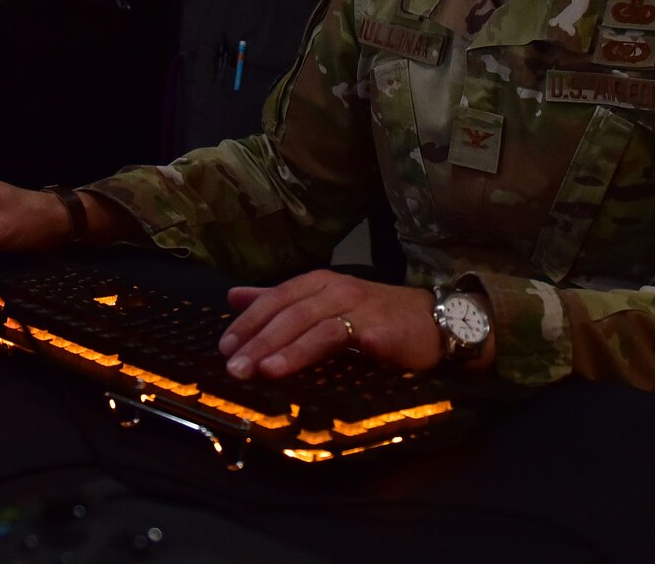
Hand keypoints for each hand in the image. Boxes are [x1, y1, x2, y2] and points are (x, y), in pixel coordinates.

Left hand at [218, 270, 441, 379]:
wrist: (431, 321)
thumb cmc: (372, 315)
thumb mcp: (321, 302)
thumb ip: (279, 302)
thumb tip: (233, 297)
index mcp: (318, 283)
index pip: (276, 298)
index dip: (249, 322)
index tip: (224, 347)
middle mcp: (338, 290)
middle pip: (292, 314)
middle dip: (261, 341)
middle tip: (235, 368)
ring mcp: (364, 310)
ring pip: (320, 327)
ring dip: (292, 350)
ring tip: (267, 371)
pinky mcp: (387, 332)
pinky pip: (363, 339)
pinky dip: (349, 347)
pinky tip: (326, 369)